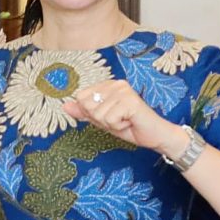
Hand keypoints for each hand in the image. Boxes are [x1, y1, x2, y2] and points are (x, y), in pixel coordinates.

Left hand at [62, 79, 182, 153]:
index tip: (109, 116)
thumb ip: (85, 112)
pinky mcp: (130, 101)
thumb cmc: (130, 126)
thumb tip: (65, 106)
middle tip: (118, 119)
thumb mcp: (103, 121)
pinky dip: (118, 126)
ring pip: (98, 114)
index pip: (82, 98)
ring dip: (111, 124)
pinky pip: (109, 119)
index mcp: (108, 85)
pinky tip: (130, 121)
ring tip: (125, 121)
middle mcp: (116, 83)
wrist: (154, 136)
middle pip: (87, 105)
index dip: (92, 113)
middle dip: (100, 119)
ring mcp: (123, 91)